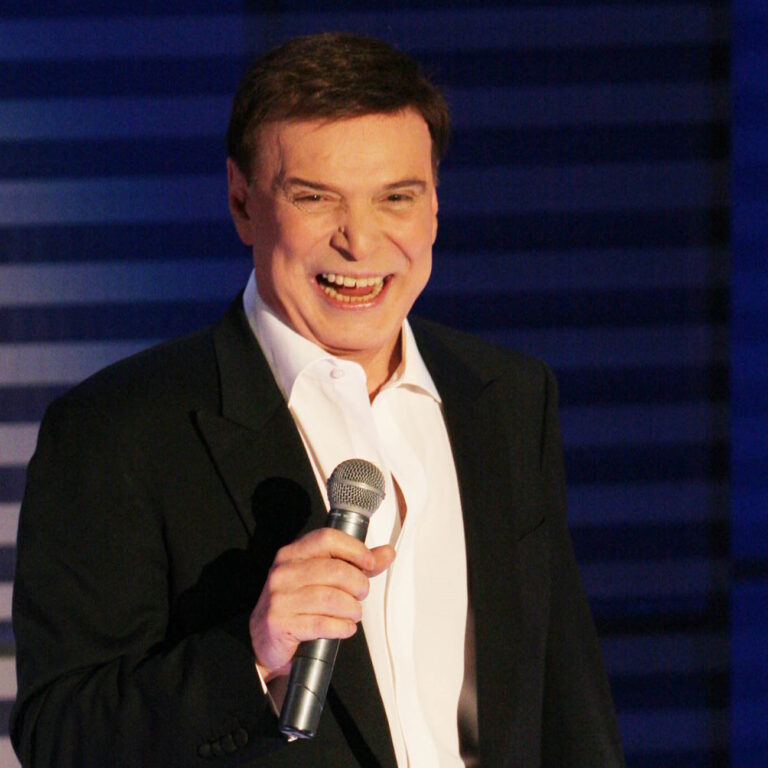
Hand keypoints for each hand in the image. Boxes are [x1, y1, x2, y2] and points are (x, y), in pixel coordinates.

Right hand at [249, 528, 394, 681]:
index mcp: (293, 554)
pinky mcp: (280, 623)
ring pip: (331, 598)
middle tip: (361, 594)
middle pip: (334, 570)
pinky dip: (341, 627)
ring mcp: (280, 598)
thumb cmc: (295, 605)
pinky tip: (345, 628)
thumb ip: (355, 565)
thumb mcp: (321, 579)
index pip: (327, 539)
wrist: (261, 641)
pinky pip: (321, 624)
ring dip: (352, 609)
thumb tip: (386, 553)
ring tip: (354, 613)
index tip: (371, 562)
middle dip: (358, 584)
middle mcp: (283, 572)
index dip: (355, 549)